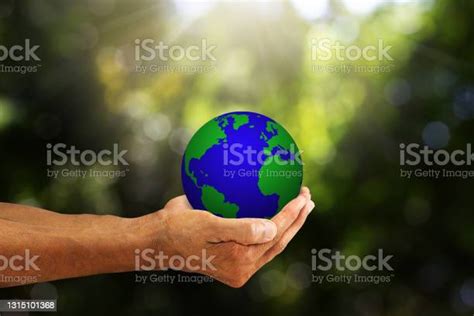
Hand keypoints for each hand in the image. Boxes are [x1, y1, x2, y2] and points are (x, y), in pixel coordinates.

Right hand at [139, 187, 314, 287]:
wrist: (158, 239)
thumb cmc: (179, 229)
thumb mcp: (207, 226)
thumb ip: (240, 230)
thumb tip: (272, 229)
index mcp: (240, 262)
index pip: (274, 235)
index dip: (291, 215)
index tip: (303, 195)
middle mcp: (243, 264)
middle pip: (278, 240)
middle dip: (296, 219)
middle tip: (308, 197)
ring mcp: (238, 260)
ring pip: (271, 240)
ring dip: (288, 222)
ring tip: (300, 203)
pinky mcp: (233, 252)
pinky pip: (256, 236)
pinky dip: (268, 221)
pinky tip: (272, 204)